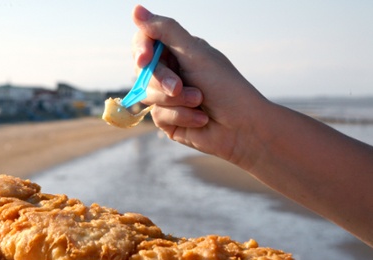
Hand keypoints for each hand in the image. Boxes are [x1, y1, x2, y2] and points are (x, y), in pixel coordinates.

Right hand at [132, 5, 269, 166]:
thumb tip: (135, 10)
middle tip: (179, 87)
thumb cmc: (226, 87)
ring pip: (148, 95)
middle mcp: (171, 72)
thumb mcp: (195, 53)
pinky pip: (158, 116)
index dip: (141, 50)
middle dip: (162, 81)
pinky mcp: (168, 120)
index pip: (145, 43)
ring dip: (176, 101)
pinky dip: (181, 117)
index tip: (145, 59)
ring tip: (200, 102)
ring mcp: (168, 98)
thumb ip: (165, 30)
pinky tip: (201, 120)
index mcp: (178, 52)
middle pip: (143, 71)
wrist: (243, 126)